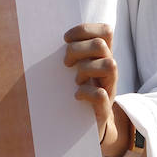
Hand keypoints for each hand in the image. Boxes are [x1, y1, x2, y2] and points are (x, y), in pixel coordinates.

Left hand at [63, 23, 128, 156]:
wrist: (90, 125)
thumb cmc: (78, 91)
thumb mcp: (76, 69)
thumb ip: (72, 53)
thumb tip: (46, 39)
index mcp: (103, 57)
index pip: (105, 31)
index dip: (85, 30)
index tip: (66, 39)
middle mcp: (110, 69)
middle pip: (101, 45)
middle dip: (78, 50)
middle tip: (66, 63)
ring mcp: (110, 88)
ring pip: (109, 65)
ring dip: (85, 69)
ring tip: (75, 80)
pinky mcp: (105, 107)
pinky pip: (100, 94)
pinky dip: (86, 93)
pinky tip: (76, 95)